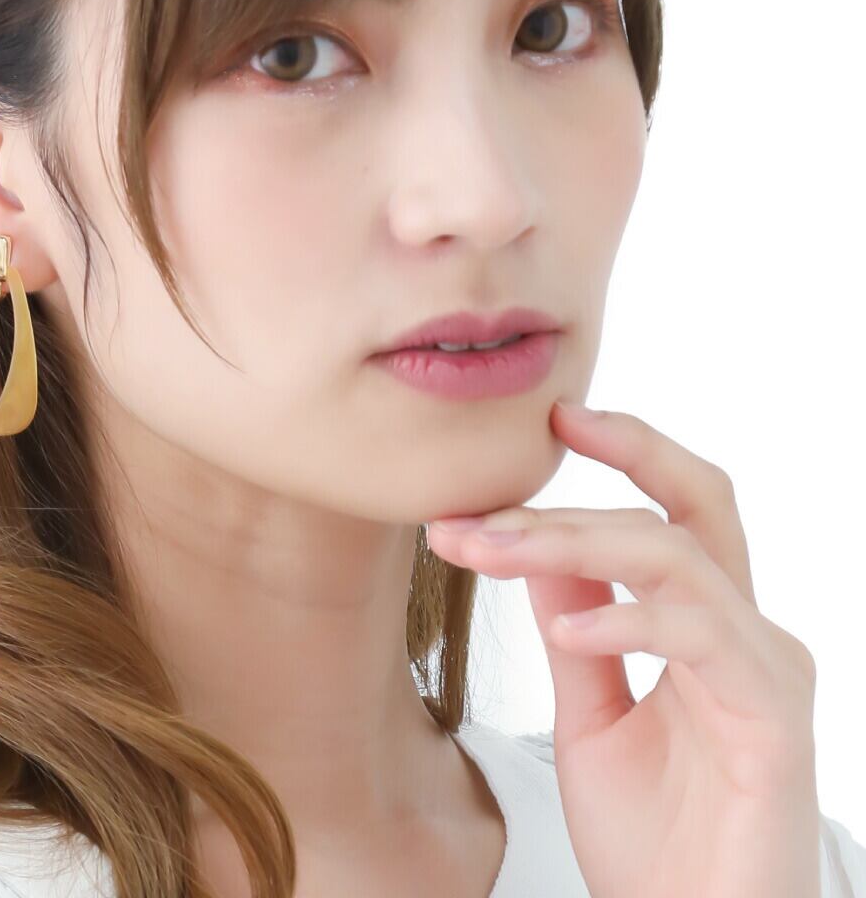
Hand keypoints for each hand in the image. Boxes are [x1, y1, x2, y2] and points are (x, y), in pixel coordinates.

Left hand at [427, 402, 821, 897]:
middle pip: (695, 503)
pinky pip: (704, 638)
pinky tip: (564, 627)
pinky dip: (628, 619)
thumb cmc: (651, 838)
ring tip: (494, 547)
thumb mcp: (591, 711)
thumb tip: (535, 542)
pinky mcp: (773, 722)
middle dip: (617, 455)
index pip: (665, 513)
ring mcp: (765, 672)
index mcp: (703, 625)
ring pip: (679, 556)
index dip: (614, 459)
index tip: (540, 429)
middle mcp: (744, 633)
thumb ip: (577, 622)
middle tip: (525, 446)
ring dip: (575, 539)